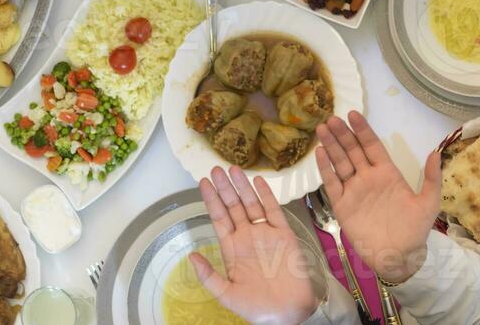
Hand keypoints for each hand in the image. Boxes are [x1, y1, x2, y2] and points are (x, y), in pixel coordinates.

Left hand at [190, 166, 317, 324]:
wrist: (289, 312)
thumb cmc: (257, 307)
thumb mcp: (227, 295)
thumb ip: (209, 276)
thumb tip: (190, 256)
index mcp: (232, 249)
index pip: (219, 219)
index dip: (212, 201)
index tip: (203, 182)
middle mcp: (247, 237)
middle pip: (233, 207)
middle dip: (224, 188)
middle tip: (215, 169)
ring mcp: (265, 233)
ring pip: (251, 204)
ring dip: (242, 187)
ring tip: (233, 169)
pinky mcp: (283, 234)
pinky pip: (273, 210)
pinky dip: (265, 195)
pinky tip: (257, 181)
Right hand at [315, 111, 442, 284]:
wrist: (398, 257)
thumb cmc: (415, 229)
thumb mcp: (428, 202)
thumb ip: (432, 178)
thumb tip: (436, 152)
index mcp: (387, 173)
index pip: (372, 145)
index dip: (363, 130)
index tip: (353, 113)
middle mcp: (368, 177)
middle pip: (353, 150)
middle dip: (343, 134)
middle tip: (331, 118)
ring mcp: (354, 190)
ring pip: (340, 163)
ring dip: (331, 145)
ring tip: (322, 128)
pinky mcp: (343, 205)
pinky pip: (332, 184)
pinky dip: (326, 169)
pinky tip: (320, 153)